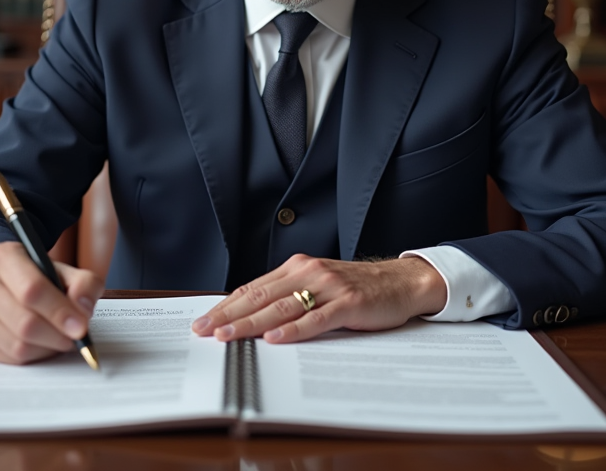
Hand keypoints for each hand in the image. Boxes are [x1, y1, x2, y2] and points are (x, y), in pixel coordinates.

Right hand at [0, 241, 104, 364]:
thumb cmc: (34, 276)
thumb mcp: (61, 269)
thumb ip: (83, 283)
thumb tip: (84, 308)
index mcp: (3, 257)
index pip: (32, 290)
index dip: (59, 312)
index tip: (81, 327)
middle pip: (25, 323)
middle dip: (57, 335)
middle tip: (75, 336)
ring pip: (17, 346)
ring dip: (47, 348)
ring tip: (60, 337)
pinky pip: (9, 359)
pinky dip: (34, 356)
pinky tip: (42, 343)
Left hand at [190, 254, 446, 343]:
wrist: (402, 282)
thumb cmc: (358, 289)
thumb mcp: (319, 287)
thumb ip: (290, 297)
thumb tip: (250, 318)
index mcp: (298, 268)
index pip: (253, 289)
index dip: (225, 306)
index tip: (202, 322)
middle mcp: (309, 272)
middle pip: (261, 297)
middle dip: (228, 316)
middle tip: (204, 332)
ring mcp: (329, 287)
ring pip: (282, 307)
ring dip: (251, 324)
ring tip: (228, 337)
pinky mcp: (349, 303)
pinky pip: (316, 319)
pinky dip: (293, 329)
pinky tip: (274, 338)